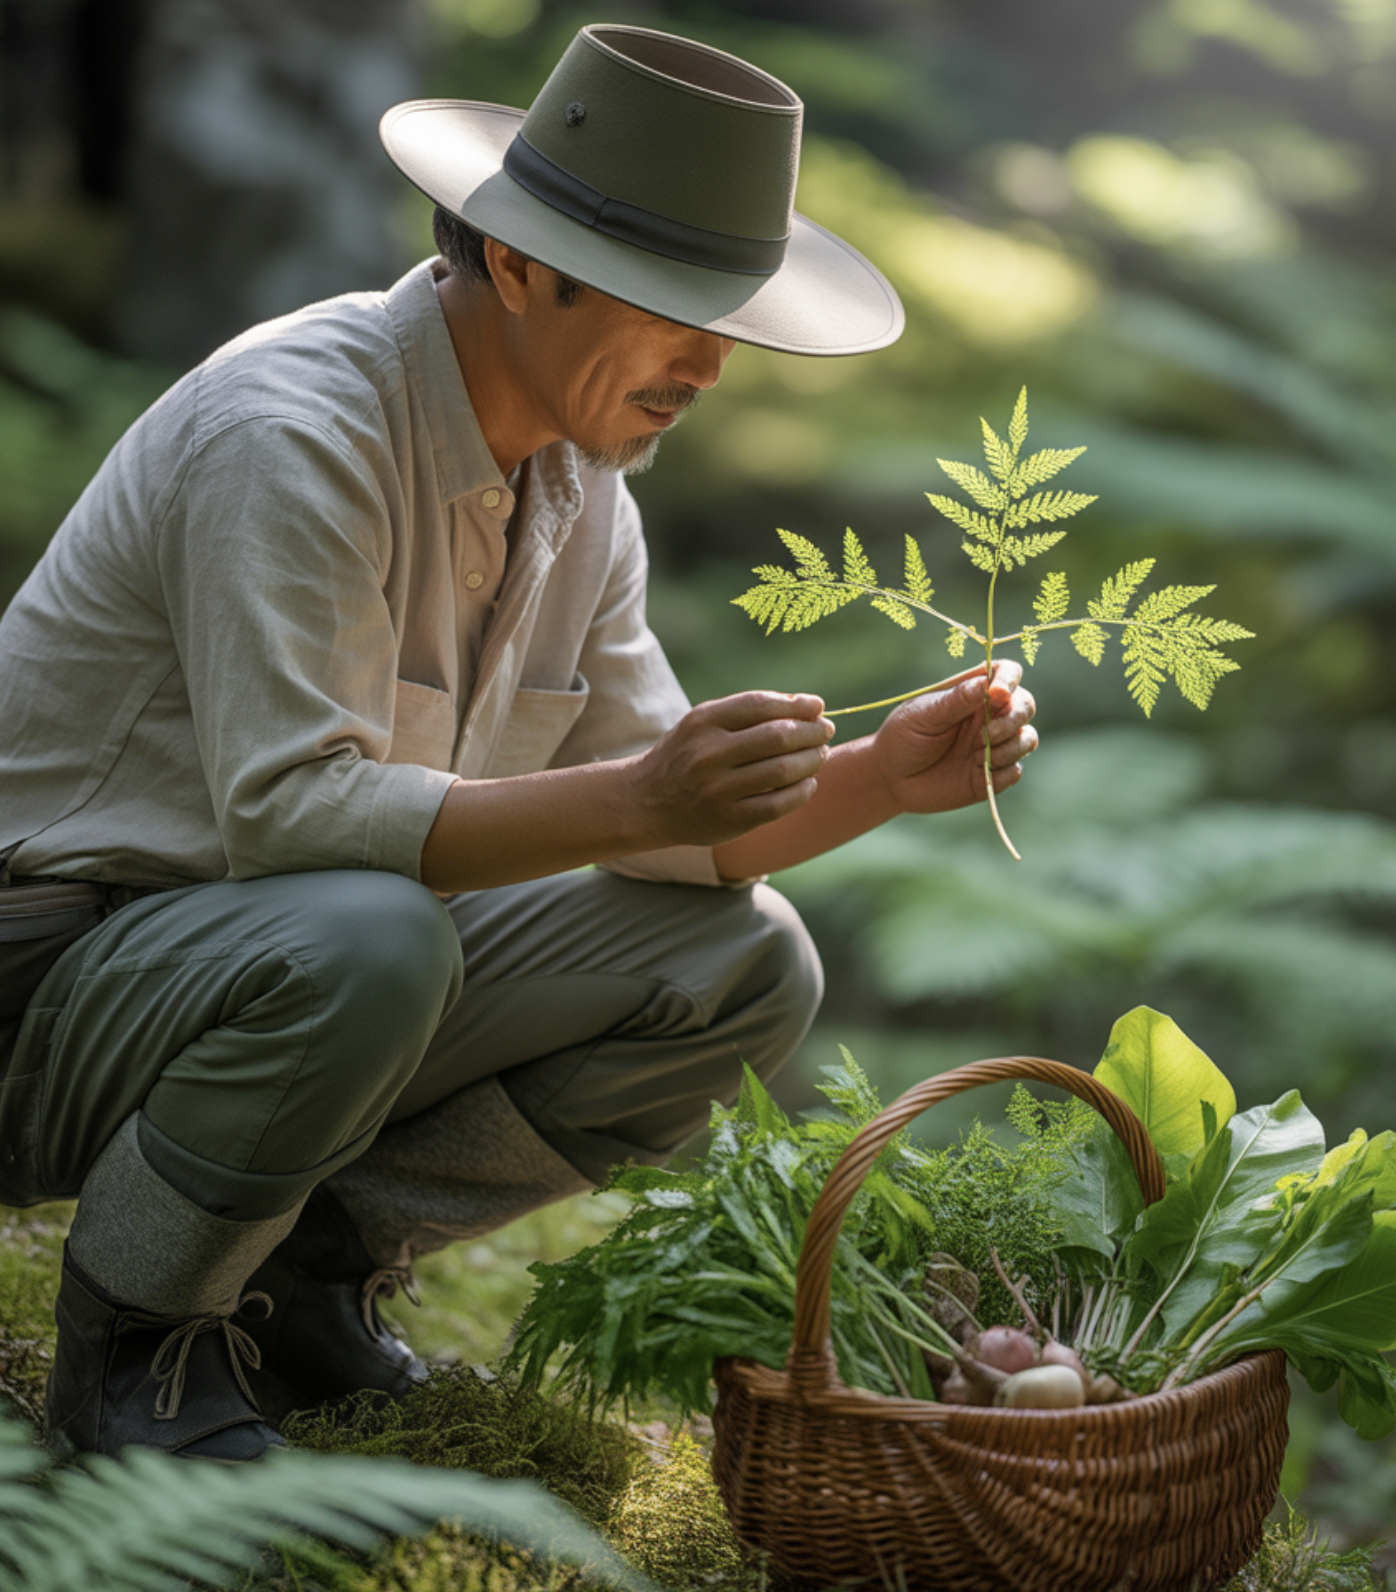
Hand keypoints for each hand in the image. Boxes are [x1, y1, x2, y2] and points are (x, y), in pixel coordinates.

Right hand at [630, 691, 833, 846]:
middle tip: (825, 731)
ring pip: (782, 770)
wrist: (646, 801)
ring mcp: (718, 789)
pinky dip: (802, 792)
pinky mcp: (729, 820)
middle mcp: (708, 754)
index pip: (761, 705)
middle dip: (811, 732)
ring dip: (812, 760)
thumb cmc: (687, 755)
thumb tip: (809, 707)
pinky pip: (778, 804)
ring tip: (821, 755)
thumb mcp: (704, 724)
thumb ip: (749, 713)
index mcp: (703, 722)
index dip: (797, 705)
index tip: (818, 707)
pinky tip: (809, 783)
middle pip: (777, 736)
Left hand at [873, 662, 1036, 815]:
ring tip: (978, 757)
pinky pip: (1015, 771)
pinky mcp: (991, 775)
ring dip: (1010, 747)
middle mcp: (988, 717)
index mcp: (973, 694)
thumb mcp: (923, 714)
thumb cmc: (903, 736)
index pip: (1006, 673)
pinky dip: (1004, 772)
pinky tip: (979, 772)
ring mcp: (993, 746)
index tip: (997, 693)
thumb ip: (956, 701)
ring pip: (1027, 738)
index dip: (1009, 679)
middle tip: (987, 734)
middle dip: (1014, 718)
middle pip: (1025, 705)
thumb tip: (987, 683)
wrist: (890, 778)